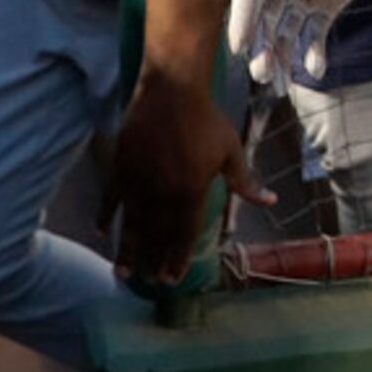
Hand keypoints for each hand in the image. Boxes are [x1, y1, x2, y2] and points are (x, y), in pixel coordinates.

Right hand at [105, 71, 266, 284]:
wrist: (171, 89)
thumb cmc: (206, 119)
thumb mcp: (231, 151)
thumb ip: (246, 182)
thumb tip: (270, 202)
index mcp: (190, 192)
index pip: (183, 234)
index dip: (177, 258)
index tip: (172, 278)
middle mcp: (162, 192)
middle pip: (156, 235)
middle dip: (153, 261)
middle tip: (149, 282)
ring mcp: (138, 180)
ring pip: (131, 223)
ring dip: (127, 250)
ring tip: (122, 272)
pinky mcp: (120, 165)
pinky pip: (110, 197)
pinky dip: (104, 215)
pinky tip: (100, 231)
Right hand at [229, 0, 371, 84]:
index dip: (242, 21)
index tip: (239, 49)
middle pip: (262, 20)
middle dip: (260, 48)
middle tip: (263, 75)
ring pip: (283, 33)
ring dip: (279, 58)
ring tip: (281, 85)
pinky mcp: (325, 6)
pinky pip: (313, 36)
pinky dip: (312, 53)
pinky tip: (317, 70)